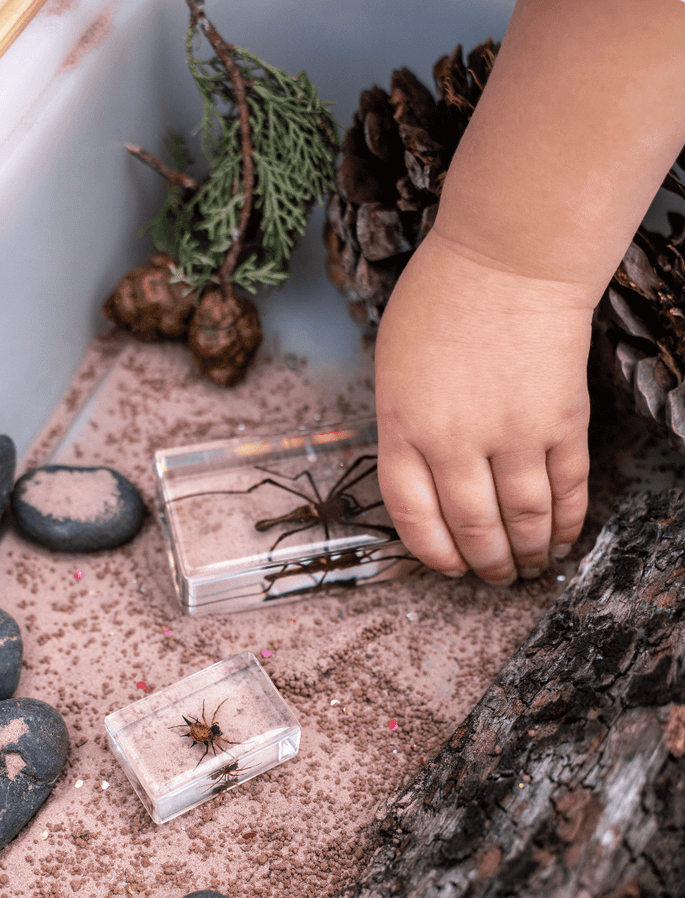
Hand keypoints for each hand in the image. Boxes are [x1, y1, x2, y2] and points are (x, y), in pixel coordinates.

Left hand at [375, 227, 593, 583]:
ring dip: (527, 552)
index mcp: (402, 427)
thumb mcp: (394, 367)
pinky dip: (567, 523)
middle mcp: (453, 440)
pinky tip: (564, 538)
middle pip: (471, 528)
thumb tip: (423, 483)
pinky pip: (566, 490)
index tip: (448, 567)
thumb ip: (404, 427)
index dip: (432, 553)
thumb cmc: (445, 299)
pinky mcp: (560, 422)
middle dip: (485, 564)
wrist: (510, 254)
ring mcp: (510, 434)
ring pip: (522, 519)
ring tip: (530, 567)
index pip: (412, 516)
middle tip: (494, 578)